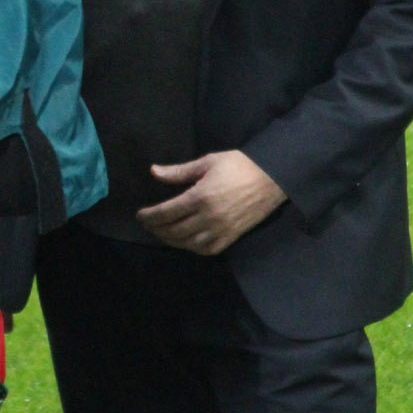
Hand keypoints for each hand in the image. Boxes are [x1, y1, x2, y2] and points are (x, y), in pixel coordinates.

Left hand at [136, 151, 287, 254]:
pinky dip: (190, 247)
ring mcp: (220, 230)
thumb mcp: (207, 162)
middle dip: (156, 229)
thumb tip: (154, 171)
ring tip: (162, 232)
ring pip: (187, 243)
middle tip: (148, 224)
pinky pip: (205, 249)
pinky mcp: (230, 237)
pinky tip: (184, 241)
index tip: (140, 215)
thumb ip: (179, 171)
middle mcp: (208, 218)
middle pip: (173, 231)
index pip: (166, 213)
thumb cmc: (239, 165)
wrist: (272, 178)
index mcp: (200, 197)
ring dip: (170, 240)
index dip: (150, 216)